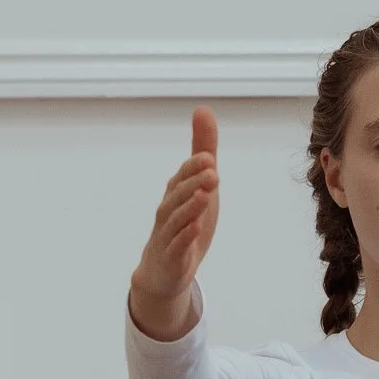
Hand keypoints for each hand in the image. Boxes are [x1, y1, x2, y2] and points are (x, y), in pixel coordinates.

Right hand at [129, 107, 219, 333]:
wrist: (165, 269)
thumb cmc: (185, 220)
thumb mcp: (199, 183)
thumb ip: (203, 150)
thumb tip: (203, 109)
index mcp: (176, 192)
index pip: (184, 175)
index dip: (195, 166)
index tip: (210, 157)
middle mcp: (169, 210)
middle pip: (179, 194)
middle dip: (194, 182)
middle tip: (213, 171)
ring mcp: (168, 234)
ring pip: (176, 218)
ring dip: (190, 207)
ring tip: (206, 196)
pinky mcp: (172, 256)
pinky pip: (177, 245)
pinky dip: (185, 236)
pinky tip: (197, 228)